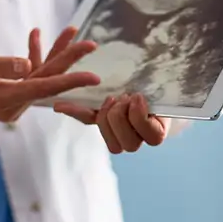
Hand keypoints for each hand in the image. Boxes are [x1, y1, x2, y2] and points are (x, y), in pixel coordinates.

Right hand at [0, 26, 100, 122]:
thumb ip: (1, 65)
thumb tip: (27, 65)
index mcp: (3, 100)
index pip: (42, 89)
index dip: (69, 80)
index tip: (93, 76)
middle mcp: (12, 106)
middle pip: (46, 81)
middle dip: (67, 60)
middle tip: (89, 43)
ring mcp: (13, 104)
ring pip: (41, 77)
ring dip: (53, 55)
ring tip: (70, 31)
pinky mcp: (12, 98)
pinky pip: (30, 77)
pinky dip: (35, 59)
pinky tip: (36, 37)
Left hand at [54, 93, 168, 152]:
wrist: (149, 78)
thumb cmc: (160, 82)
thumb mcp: (163, 85)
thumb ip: (159, 88)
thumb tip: (147, 87)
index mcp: (158, 130)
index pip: (152, 137)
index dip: (139, 116)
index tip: (137, 96)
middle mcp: (138, 137)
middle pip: (126, 144)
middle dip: (121, 117)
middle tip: (123, 97)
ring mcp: (117, 132)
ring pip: (110, 141)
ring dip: (106, 118)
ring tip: (110, 99)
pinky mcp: (101, 120)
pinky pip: (87, 120)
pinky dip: (74, 111)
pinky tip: (59, 105)